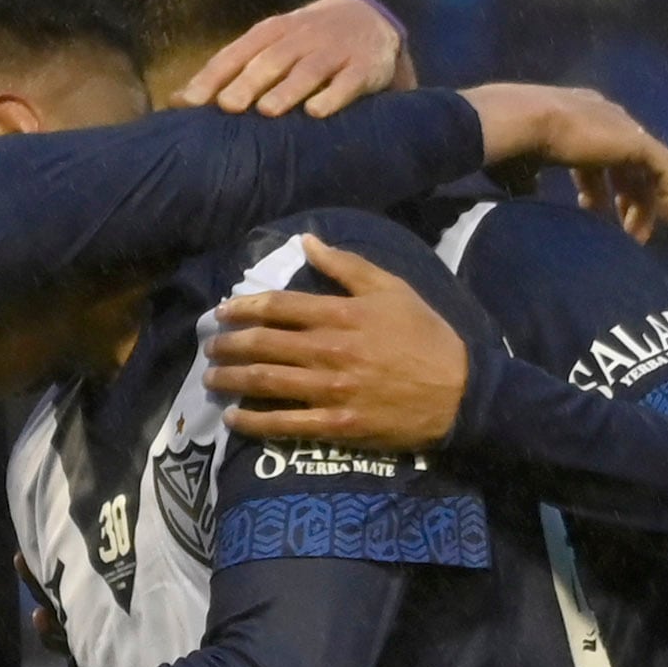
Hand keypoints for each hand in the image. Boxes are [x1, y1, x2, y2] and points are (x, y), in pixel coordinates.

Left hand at [178, 0, 414, 116]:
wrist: (370, 19)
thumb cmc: (304, 43)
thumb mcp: (268, 47)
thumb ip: (228, 71)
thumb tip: (174, 101)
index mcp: (272, 33)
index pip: (237, 53)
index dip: (213, 76)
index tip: (189, 102)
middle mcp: (301, 38)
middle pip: (270, 60)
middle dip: (248, 82)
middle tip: (227, 106)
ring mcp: (334, 51)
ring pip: (308, 69)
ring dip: (288, 89)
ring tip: (267, 111)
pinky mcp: (364, 67)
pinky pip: (349, 82)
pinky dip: (334, 96)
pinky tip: (316, 112)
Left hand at [207, 234, 471, 450]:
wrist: (459, 392)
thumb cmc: (424, 336)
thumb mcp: (392, 289)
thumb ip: (347, 265)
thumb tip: (308, 241)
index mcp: (341, 314)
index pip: (278, 307)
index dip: (243, 307)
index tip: (222, 311)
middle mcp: (329, 350)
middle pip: (262, 344)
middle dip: (227, 344)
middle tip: (209, 346)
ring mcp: (330, 390)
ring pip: (265, 382)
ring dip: (231, 379)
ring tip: (212, 378)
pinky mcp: (335, 425)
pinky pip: (283, 423)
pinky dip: (253, 421)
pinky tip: (234, 419)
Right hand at [463, 83, 667, 240]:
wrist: (522, 120)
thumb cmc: (512, 143)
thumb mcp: (521, 164)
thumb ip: (531, 178)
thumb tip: (528, 194)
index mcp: (578, 119)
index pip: (599, 155)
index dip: (599, 186)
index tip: (596, 214)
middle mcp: (604, 118)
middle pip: (625, 164)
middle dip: (625, 199)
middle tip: (623, 233)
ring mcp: (622, 128)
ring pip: (645, 169)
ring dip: (644, 204)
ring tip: (638, 236)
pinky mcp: (634, 141)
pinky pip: (664, 167)